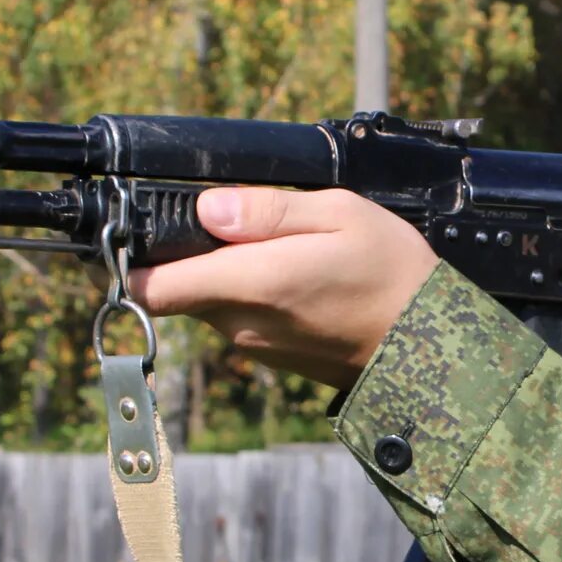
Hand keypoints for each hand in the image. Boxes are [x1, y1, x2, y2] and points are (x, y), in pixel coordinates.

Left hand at [124, 188, 439, 388]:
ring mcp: (254, 344)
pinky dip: (249, 291)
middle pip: (177, 286)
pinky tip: (294, 272)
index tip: (138, 227)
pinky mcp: (270, 354)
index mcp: (253, 283)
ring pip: (208, 299)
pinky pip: (238, 315)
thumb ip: (268, 209)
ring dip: (224, 270)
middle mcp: (242, 322)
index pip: (153, 285)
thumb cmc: (392, 273)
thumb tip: (208, 207)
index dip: (131, 256)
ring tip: (278, 241)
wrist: (431, 346)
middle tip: (232, 218)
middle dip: (189, 251)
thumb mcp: (340, 214)